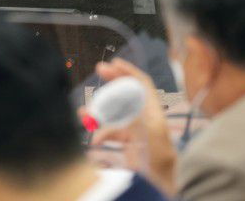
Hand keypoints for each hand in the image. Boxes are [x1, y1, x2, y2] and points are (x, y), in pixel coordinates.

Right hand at [85, 58, 176, 195]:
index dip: (129, 71)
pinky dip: (100, 134)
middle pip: (127, 92)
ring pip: (114, 113)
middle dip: (113, 81)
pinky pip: (110, 132)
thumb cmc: (160, 157)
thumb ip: (138, 114)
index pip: (142, 83)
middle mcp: (145, 116)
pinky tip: (94, 140)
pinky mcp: (128, 142)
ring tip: (83, 112)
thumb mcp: (151, 132)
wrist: (160, 181)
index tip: (115, 62)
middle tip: (99, 69)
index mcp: (153, 110)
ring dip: (99, 111)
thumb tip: (125, 99)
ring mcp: (136, 128)